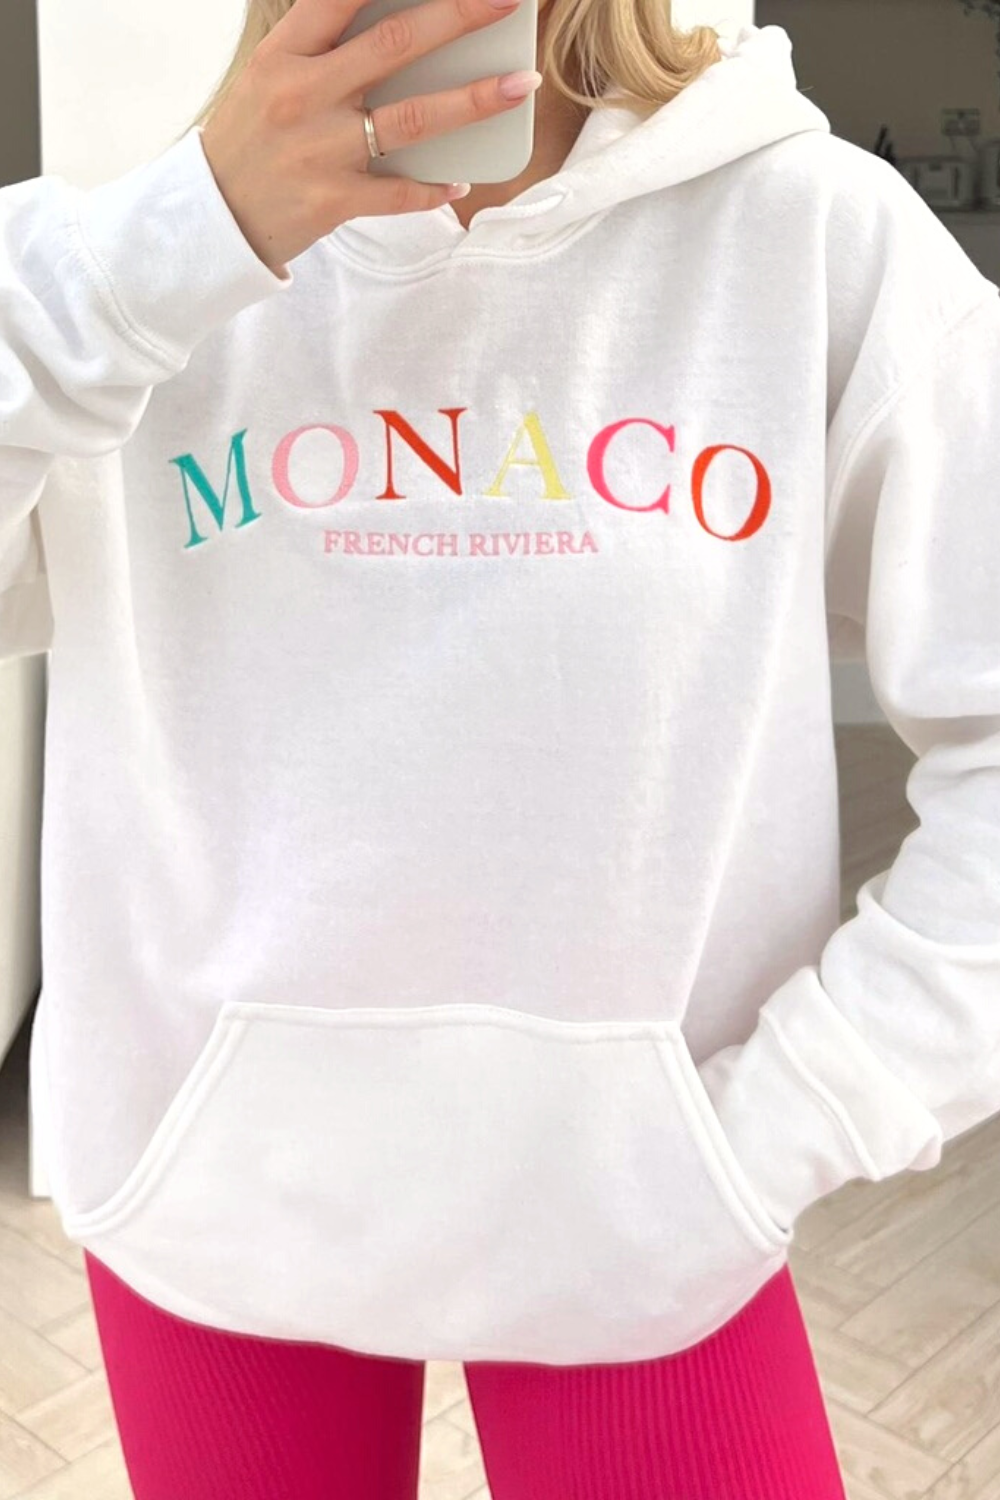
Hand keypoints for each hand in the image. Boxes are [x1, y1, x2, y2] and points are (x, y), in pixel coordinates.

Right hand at [200, 0, 538, 272]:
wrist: (211, 217)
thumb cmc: (251, 139)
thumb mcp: (270, 75)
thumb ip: (324, 46)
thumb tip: (398, 25)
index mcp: (285, 53)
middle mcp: (303, 94)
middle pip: (393, 44)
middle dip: (458, 16)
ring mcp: (320, 150)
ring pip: (410, 118)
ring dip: (472, 99)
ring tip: (519, 83)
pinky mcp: (332, 201)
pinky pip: (398, 193)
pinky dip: (433, 188)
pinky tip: (460, 181)